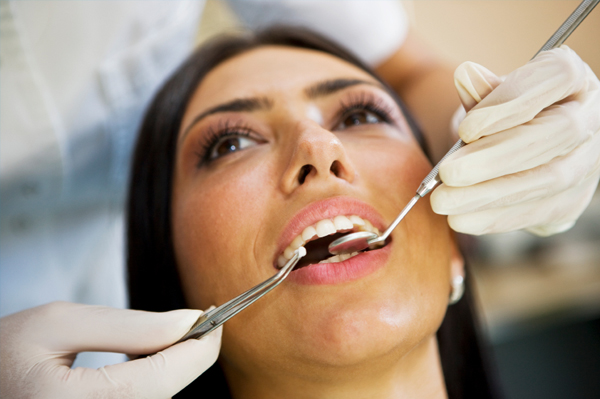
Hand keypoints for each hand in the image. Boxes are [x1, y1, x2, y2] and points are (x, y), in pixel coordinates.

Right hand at [0, 302, 220, 398]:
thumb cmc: (2, 356)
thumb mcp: (57, 324)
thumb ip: (128, 325)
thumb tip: (189, 321)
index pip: (167, 376)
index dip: (201, 345)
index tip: (217, 317)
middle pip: (167, 393)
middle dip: (188, 356)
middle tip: (197, 323)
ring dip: (171, 370)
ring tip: (164, 340)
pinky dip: (153, 385)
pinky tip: (147, 364)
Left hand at [431, 46, 599, 235]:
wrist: (516, 150)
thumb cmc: (501, 116)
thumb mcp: (489, 98)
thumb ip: (480, 91)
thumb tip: (465, 74)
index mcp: (573, 79)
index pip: (557, 78)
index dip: (512, 103)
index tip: (466, 129)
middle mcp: (591, 117)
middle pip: (557, 133)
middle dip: (496, 157)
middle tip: (448, 173)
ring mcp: (588, 162)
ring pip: (550, 178)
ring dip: (490, 193)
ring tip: (444, 200)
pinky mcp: (572, 201)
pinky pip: (538, 212)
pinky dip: (495, 217)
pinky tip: (461, 218)